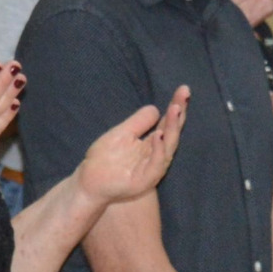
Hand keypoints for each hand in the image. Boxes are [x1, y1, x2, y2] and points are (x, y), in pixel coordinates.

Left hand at [75, 87, 188, 205]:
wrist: (88, 182)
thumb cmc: (104, 159)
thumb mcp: (121, 134)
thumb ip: (138, 122)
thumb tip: (156, 108)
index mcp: (151, 145)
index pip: (167, 123)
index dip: (176, 106)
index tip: (183, 89)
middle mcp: (155, 157)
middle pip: (172, 133)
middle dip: (179, 114)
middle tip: (184, 95)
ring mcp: (151, 170)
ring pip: (168, 148)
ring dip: (172, 128)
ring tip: (175, 109)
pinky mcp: (144, 181)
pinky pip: (156, 165)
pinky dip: (159, 150)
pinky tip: (159, 134)